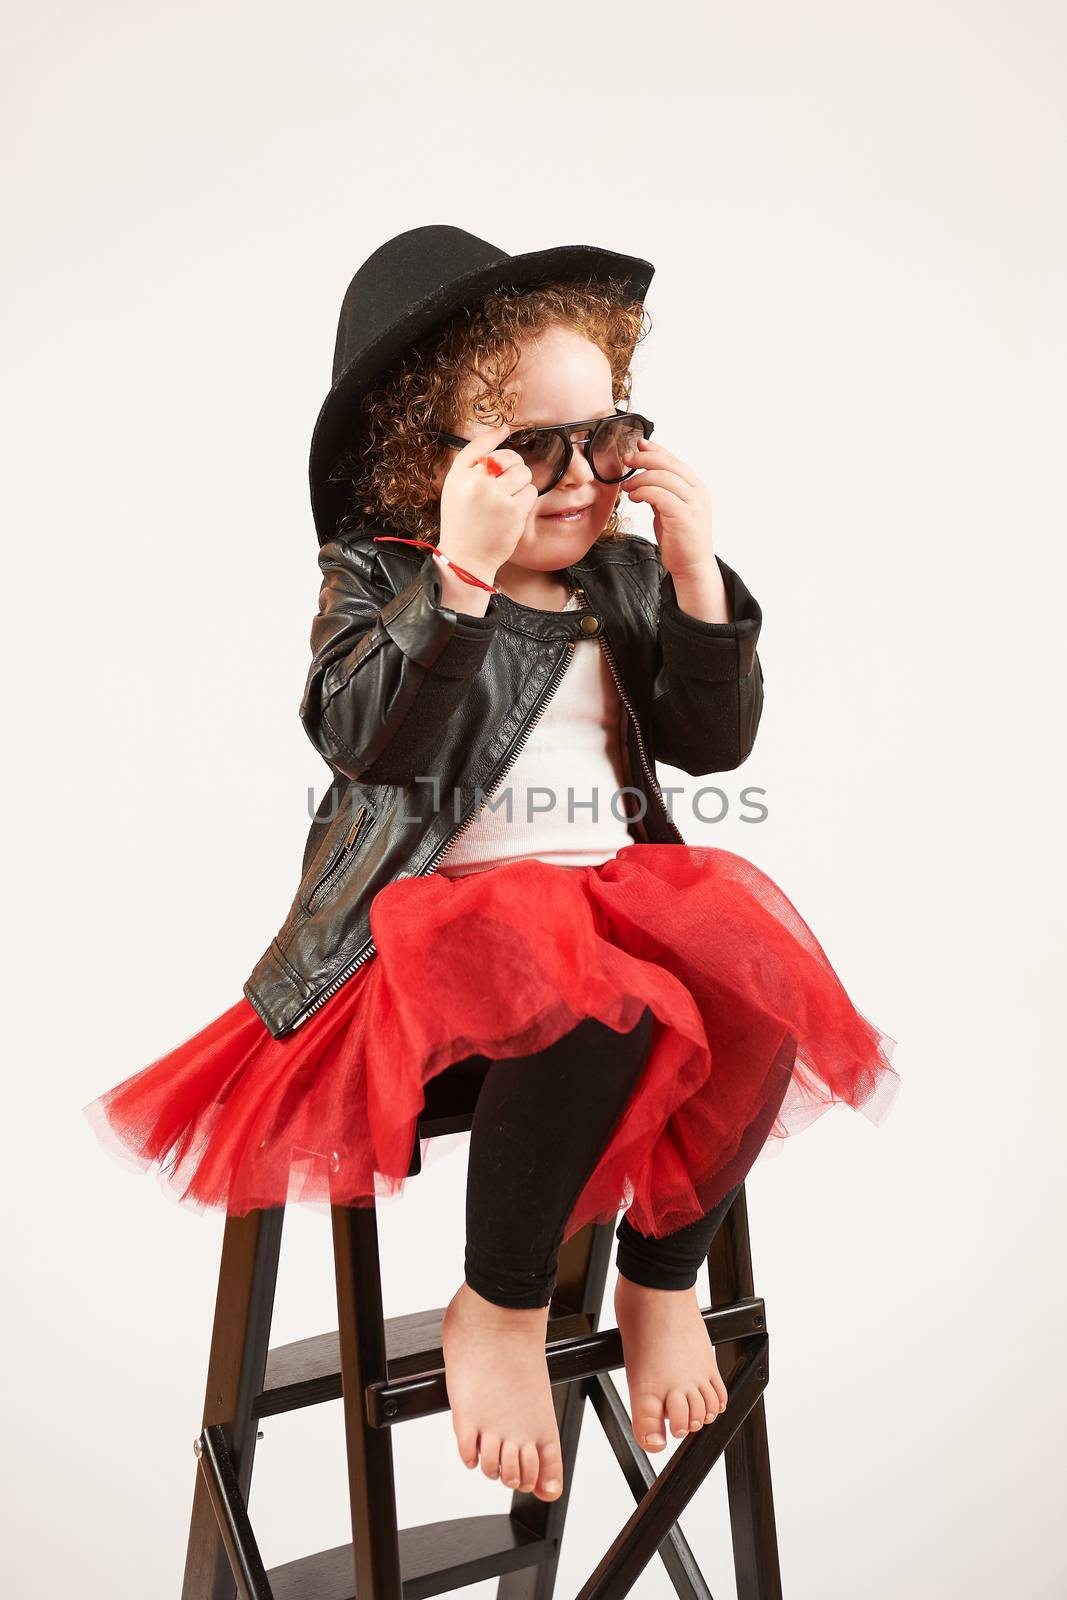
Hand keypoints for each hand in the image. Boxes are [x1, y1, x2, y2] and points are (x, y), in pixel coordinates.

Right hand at [438, 422, 538, 580]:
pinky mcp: (512, 510)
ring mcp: (495, 496)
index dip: (495, 436)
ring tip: (507, 501)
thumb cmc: (462, 524)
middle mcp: (475, 483)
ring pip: (523, 473)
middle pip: (509, 458)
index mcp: (459, 476)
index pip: (480, 446)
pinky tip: (513, 511)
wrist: (465, 558)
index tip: (507, 430)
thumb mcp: (455, 490)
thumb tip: (502, 432)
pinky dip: (526, 500)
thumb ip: (473, 464)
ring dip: (521, 485)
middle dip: (513, 468)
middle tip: (505, 486)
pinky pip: (530, 492)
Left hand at [620, 438, 715, 579]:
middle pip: (669, 464)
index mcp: (696, 487)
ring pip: (664, 477)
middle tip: (627, 460)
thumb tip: (643, 476)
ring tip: (627, 487)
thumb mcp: (669, 510)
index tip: (638, 445)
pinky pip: (660, 495)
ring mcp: (693, 504)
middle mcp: (698, 492)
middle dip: (645, 459)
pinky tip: (635, 497)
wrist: (693, 566)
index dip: (656, 450)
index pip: (675, 461)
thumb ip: (661, 492)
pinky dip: (644, 492)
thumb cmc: (680, 540)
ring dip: (640, 478)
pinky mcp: (684, 517)